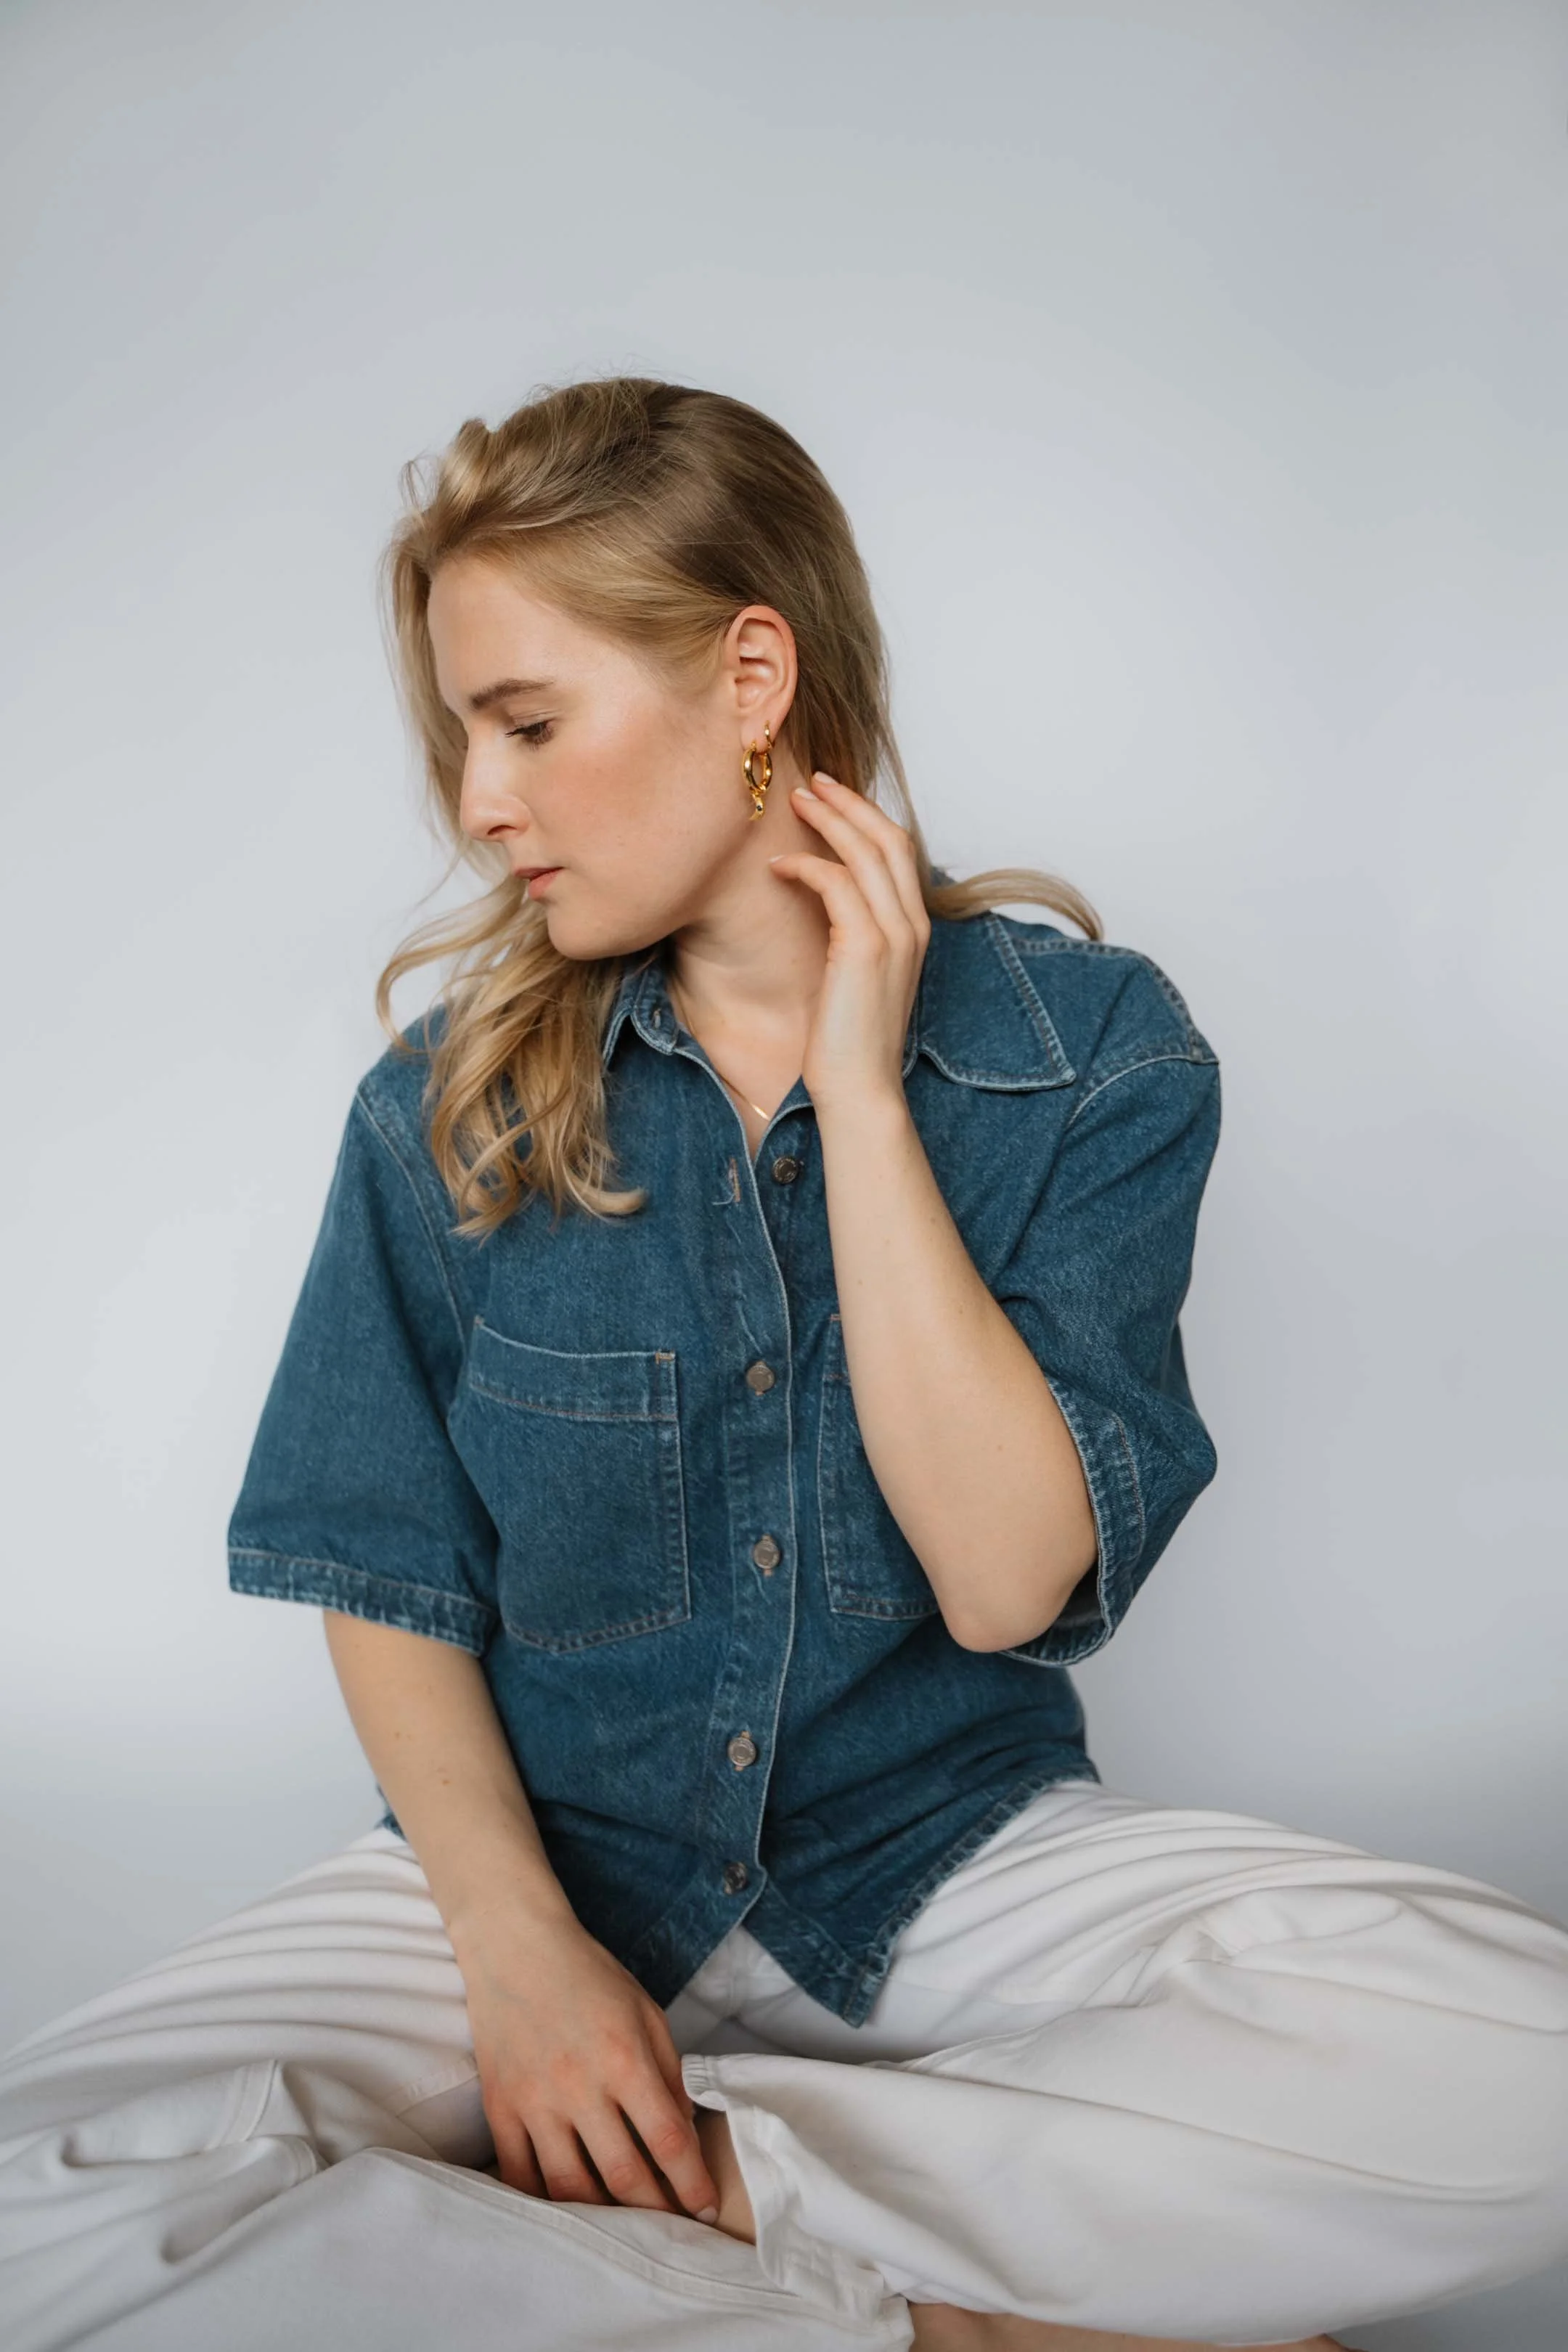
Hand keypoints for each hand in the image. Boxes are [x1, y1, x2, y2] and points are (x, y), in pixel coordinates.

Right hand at [458, 1907, 720, 2222]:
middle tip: (671, 2229)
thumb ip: (669, 2073)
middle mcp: (579, 2086)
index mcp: (624, 2058)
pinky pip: (519, 2174)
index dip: (692, 2182)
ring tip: (622, 2228)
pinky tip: (565, 2212)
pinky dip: (543, 2201)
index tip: (704, 2206)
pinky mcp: (500, 2107)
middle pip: (623, 2175)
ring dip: (601, 2217)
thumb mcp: (647, 2012)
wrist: (516, 1947)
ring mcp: (534, 2101)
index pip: (668, 2139)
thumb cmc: (590, 1976)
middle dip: (655, 2212)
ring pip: (569, 2188)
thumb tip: (683, 2134)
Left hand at [768, 772, 930, 1115]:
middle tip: (811, 781)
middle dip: (848, 803)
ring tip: (794, 802)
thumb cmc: (848, 1042)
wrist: (860, 1090)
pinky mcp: (864, 947)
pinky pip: (834, 882)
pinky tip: (777, 866)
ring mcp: (893, 934)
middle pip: (887, 837)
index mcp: (914, 930)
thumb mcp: (856, 979)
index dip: (866, 816)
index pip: (898, 852)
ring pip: (865, 850)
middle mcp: (912, 925)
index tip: (832, 797)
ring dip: (828, 819)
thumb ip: (852, 937)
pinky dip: (805, 865)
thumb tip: (822, 902)